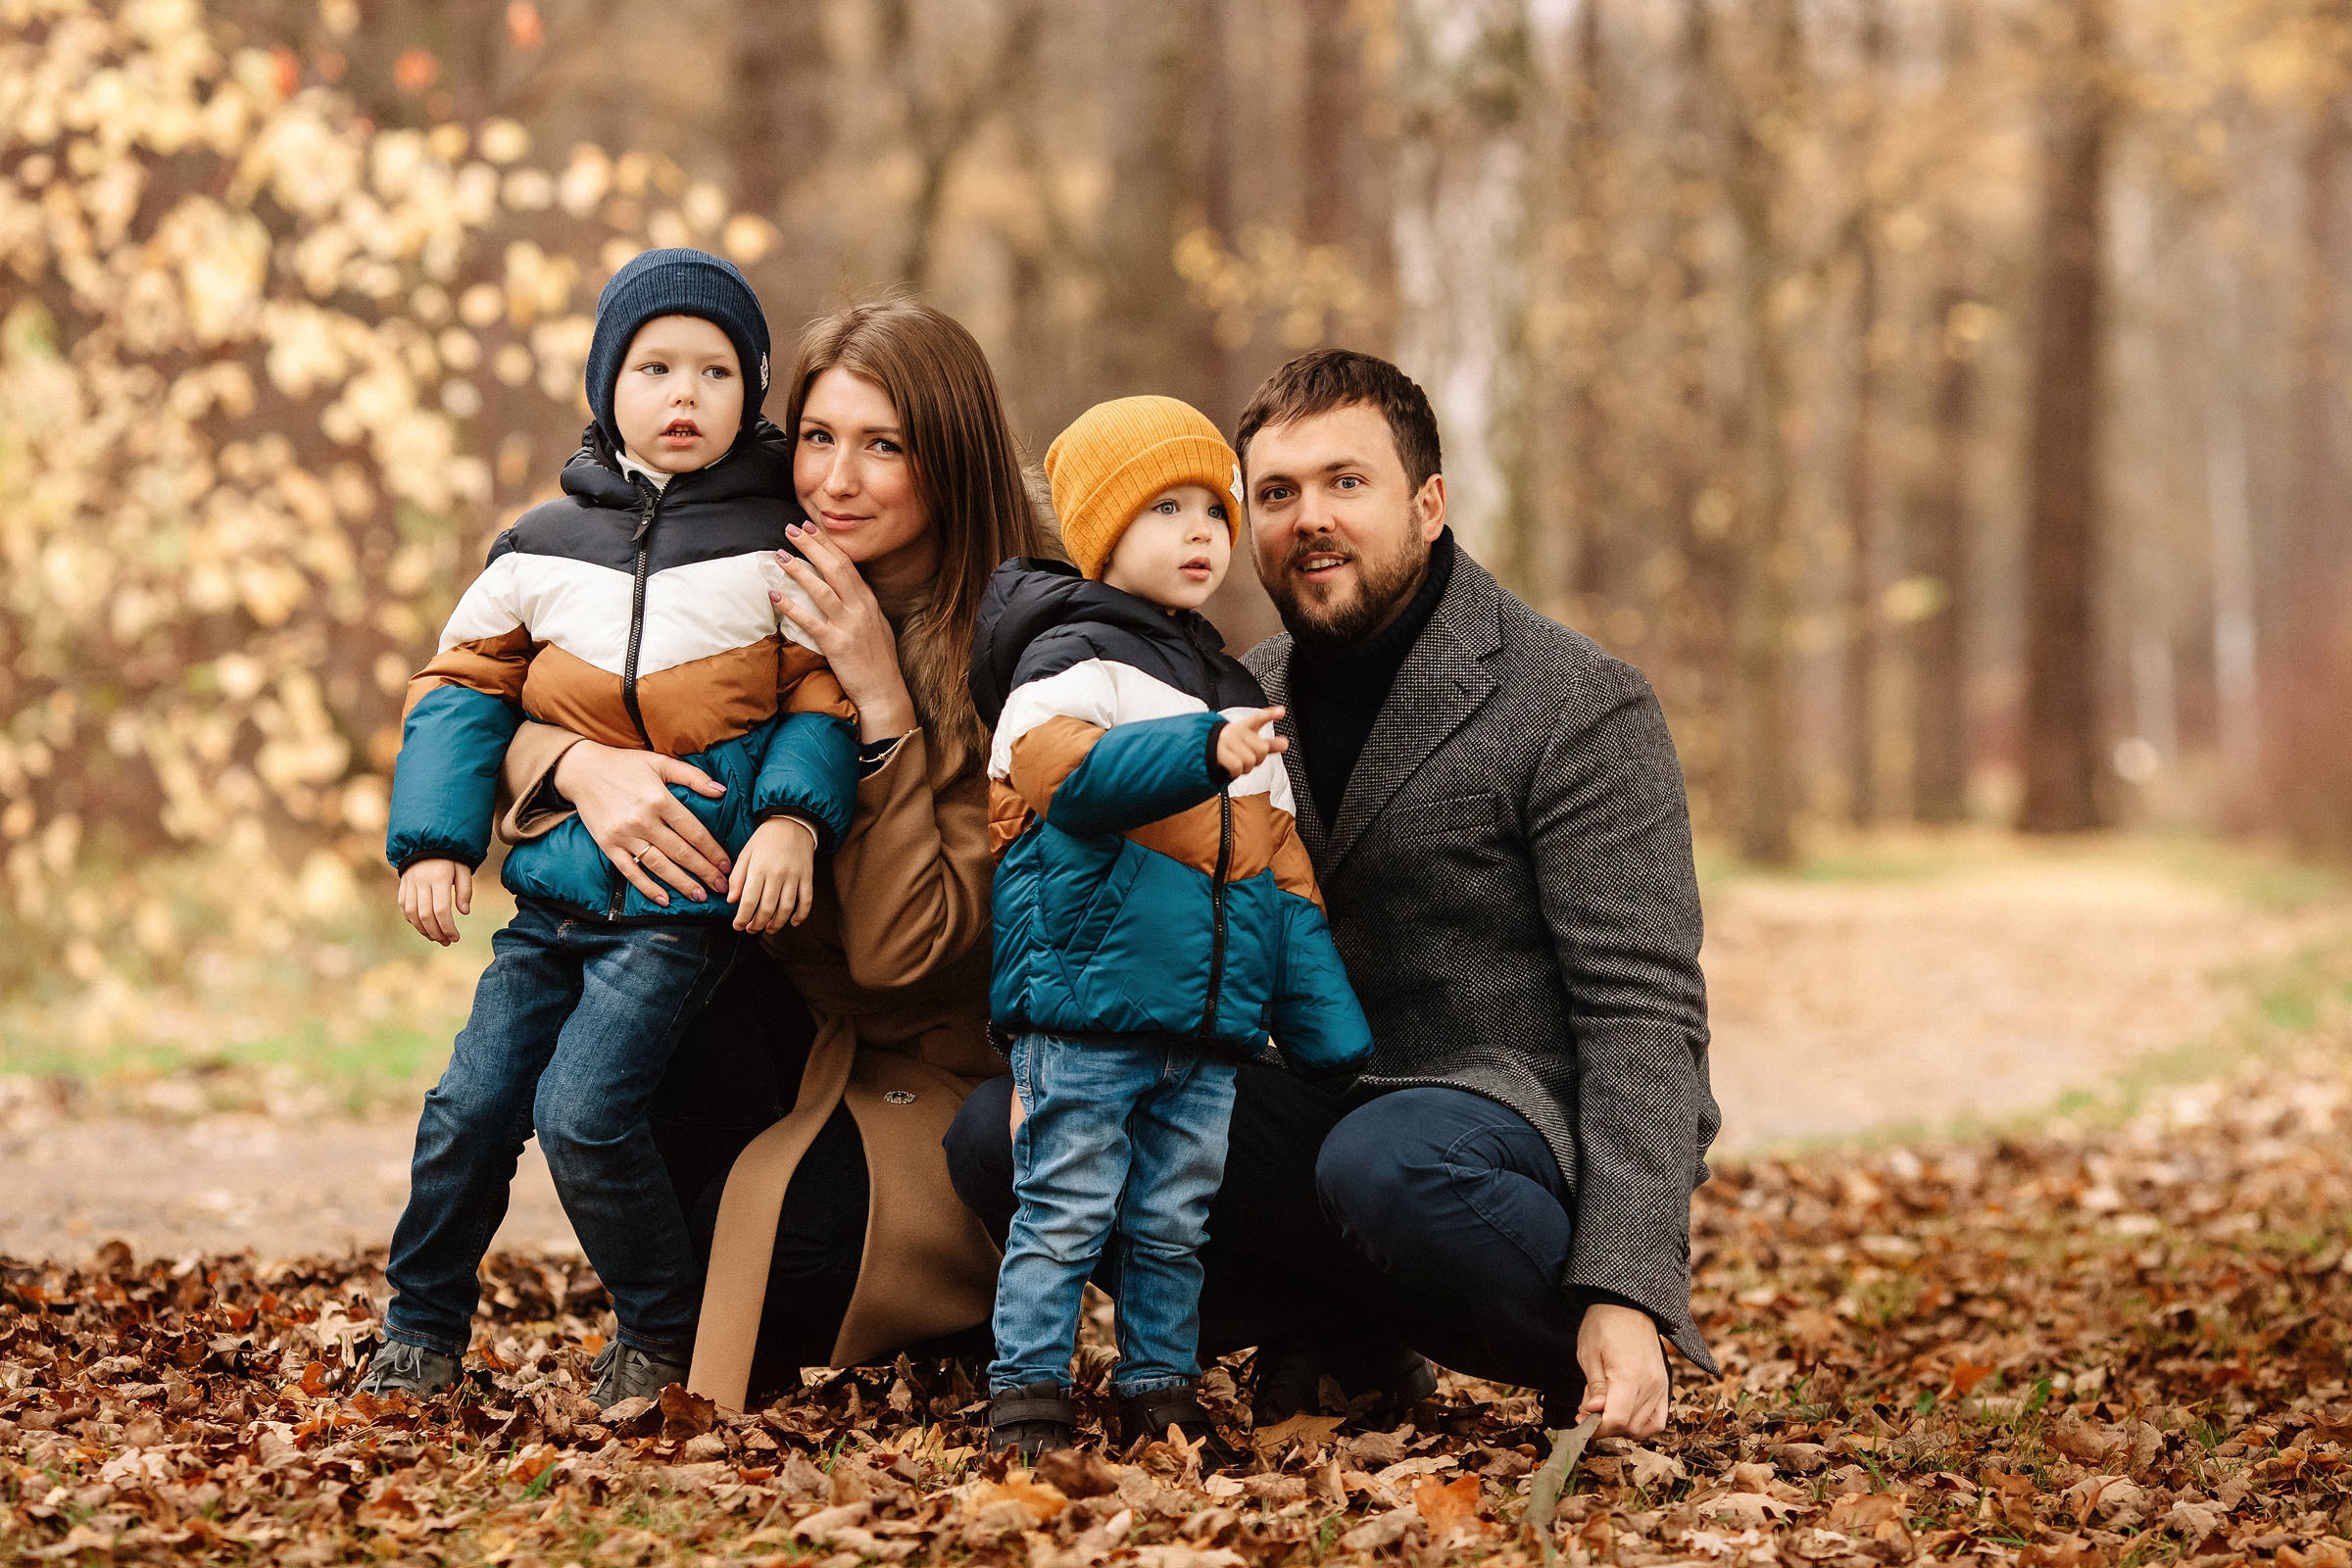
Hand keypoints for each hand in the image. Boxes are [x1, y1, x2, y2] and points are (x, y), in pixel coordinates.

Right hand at [398, 858, 471, 945]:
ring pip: (412, 914)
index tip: (456, 937)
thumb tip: (464, 912)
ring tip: (436, 938)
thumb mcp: (463, 868)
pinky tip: (423, 926)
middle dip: (437, 933)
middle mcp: (422, 881)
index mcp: (439, 878)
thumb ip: (465, 890)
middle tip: (447, 941)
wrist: (427, 840)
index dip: (448, 927)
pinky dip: (412, 920)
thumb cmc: (450, 856)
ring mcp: (409, 884)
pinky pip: (404, 907)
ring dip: (423, 930)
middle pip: (426, 915)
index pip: (441, 910)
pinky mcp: (403, 885)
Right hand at [552, 739, 731, 906]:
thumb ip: (693, 777)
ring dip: (681, 883)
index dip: (713, 851)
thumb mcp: (660, 763)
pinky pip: (630, 872)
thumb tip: (722, 791)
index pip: (694, 831)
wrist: (581, 770)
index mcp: (659, 799)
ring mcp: (624, 835)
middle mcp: (643, 820)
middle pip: (680, 852)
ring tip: (700, 896)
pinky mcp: (608, 846)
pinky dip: (647, 887)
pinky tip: (664, 899)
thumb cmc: (625, 765)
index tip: (727, 865)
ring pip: (659, 865)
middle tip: (722, 887)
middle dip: (704, 872)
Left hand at [727, 816, 816, 932]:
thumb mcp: (746, 853)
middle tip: (751, 930)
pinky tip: (793, 922)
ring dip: (777, 923)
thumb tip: (732, 901)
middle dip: (757, 924)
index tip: (738, 926)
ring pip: (786, 908)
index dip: (742, 918)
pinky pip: (807, 901)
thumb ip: (737, 877)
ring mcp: (795, 876)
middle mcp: (777, 874)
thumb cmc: (765, 838)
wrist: (792, 821)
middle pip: (767, 908)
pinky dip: (801, 915)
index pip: (749, 900)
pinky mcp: (807, 877)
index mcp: (759, 868)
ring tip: (768, 929)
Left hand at [773, 525, 917, 741]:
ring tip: (779, 555)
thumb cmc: (879, 661)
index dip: (828, 544)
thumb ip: (861, 606)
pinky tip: (775, 596)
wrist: (884, 692)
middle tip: (792, 528)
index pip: (847, 564)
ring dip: (798, 569)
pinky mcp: (836, 645)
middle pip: (834, 568)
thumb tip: (846, 589)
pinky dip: (792, 607)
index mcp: (869, 602)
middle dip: (812, 545)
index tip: (811, 527)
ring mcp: (849, 626)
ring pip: (821, 589)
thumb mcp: (877, 626)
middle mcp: (860, 609)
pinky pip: (810, 621)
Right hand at [1215, 706, 1288, 779]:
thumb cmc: (1230, 748)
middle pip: (1262, 749)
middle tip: (1247, 758)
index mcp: (1245, 726)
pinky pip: (1237, 766)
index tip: (1281, 712)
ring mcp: (1227, 740)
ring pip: (1250, 760)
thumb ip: (1270, 744)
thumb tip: (1286, 744)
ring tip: (1236, 764)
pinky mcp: (1219, 751)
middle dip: (1258, 759)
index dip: (1270, 715)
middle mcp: (1236, 731)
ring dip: (1245, 768)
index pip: (1258, 719)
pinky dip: (1236, 773)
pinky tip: (1231, 770)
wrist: (1202, 751)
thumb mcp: (1250, 743)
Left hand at [1576, 1302, 1671, 1438]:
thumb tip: (1592, 1414)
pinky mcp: (1664, 1385)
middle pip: (1629, 1427)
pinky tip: (1625, 1413)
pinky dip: (1642, 1424)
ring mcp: (1660, 1386)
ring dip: (1621, 1426)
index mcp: (1629, 1376)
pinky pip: (1658, 1419)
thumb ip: (1594, 1389)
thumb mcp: (1588, 1355)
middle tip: (1588, 1408)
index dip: (1596, 1428)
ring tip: (1606, 1405)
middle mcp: (1650, 1384)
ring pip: (1643, 1428)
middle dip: (1604, 1426)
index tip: (1581, 1421)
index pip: (1616, 1420)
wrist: (1628, 1305)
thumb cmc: (1603, 1326)